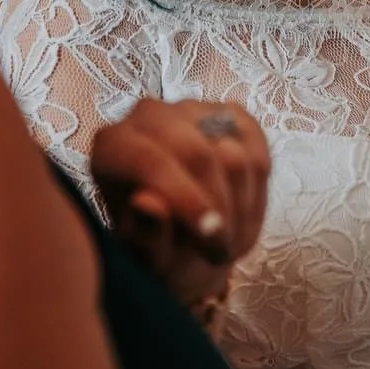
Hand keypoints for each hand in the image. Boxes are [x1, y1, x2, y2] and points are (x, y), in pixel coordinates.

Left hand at [89, 99, 270, 306]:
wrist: (185, 242)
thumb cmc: (154, 248)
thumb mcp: (144, 258)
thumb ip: (144, 236)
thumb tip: (146, 204)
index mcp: (112, 145)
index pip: (151, 162)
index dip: (186, 200)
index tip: (211, 239)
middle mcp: (149, 116)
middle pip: (197, 153)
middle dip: (218, 207)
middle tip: (222, 250)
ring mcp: (193, 110)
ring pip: (233, 155)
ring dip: (240, 207)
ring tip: (227, 239)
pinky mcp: (231, 115)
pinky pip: (257, 153)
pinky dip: (256, 192)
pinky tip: (240, 214)